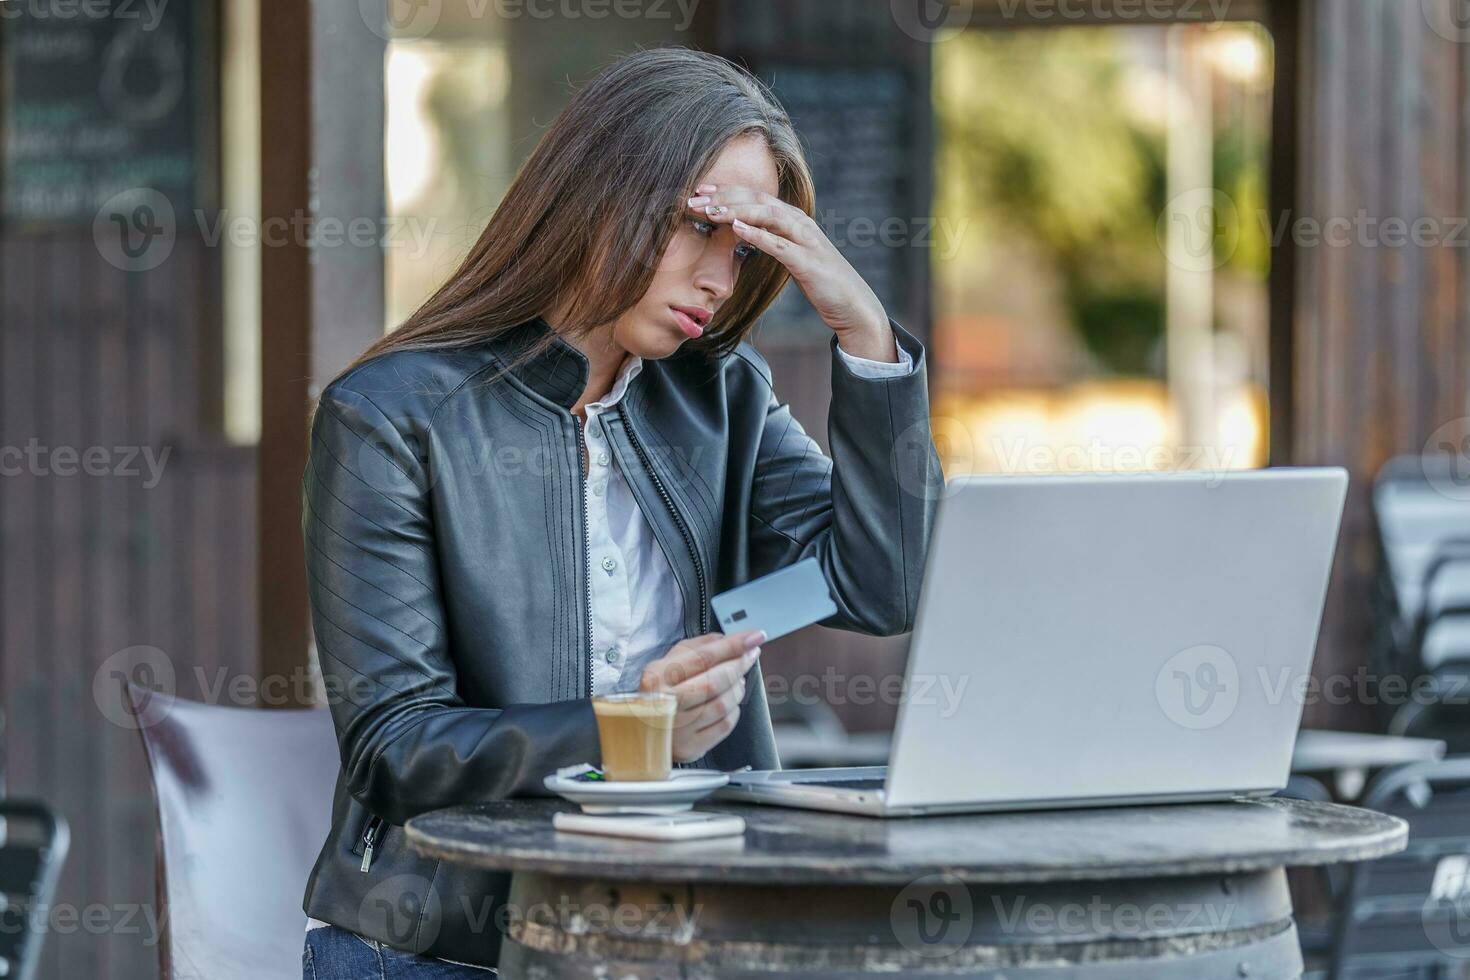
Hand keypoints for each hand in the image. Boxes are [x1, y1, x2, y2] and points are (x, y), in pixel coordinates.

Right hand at [638, 629, 765, 762]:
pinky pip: (725, 725)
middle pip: (715, 681)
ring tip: (736, 680)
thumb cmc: (659, 692)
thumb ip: (698, 647)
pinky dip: (734, 710)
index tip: (754, 637)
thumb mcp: (668, 662)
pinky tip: (728, 702)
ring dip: (738, 688)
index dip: (733, 646)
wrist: (641, 732)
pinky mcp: (690, 747)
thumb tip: (728, 639)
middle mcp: (664, 703)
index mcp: (656, 677)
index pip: (702, 657)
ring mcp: (677, 729)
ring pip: (724, 704)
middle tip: (751, 654)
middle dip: (740, 665)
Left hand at [688, 183, 890, 343]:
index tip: (698, 192)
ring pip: (768, 215)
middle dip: (724, 196)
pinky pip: (779, 244)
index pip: (755, 196)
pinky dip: (757, 234)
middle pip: (758, 199)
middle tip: (693, 198)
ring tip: (709, 211)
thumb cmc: (821, 281)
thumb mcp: (791, 256)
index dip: (726, 191)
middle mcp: (800, 222)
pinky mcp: (808, 262)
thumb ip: (770, 240)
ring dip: (736, 210)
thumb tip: (741, 231)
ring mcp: (806, 240)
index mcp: (793, 219)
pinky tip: (737, 229)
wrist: (854, 304)